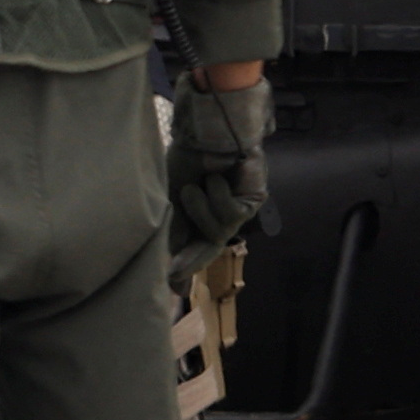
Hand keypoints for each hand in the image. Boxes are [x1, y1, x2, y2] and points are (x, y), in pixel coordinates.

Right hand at [169, 79, 271, 266]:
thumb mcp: (172, 197)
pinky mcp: (252, 201)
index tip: (173, 289)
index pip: (194, 246)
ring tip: (197, 185)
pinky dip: (219, 196)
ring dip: (201, 209)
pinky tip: (217, 178)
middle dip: (191, 261)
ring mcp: (238, 209)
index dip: (185, 267)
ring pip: (218, 232)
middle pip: (209, 248)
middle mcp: (219, 213)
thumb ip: (173, 230)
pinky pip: (231, 215)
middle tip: (173, 273)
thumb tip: (167, 263)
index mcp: (200, 212)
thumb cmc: (189, 157)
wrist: (206, 130)